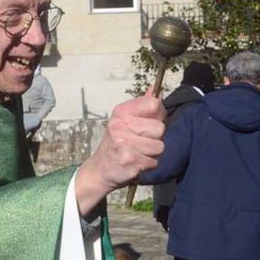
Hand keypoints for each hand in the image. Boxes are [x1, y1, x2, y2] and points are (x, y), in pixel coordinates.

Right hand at [75, 93, 164, 215]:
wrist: (100, 169)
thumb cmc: (117, 143)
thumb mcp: (126, 120)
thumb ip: (144, 107)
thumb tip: (157, 91)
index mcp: (122, 112)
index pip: (153, 104)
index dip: (158, 115)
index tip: (149, 121)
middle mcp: (120, 125)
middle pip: (160, 128)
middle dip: (155, 137)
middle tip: (141, 141)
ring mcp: (124, 143)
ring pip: (159, 146)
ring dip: (153, 153)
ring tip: (139, 152)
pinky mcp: (130, 160)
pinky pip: (154, 161)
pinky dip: (148, 164)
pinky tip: (136, 162)